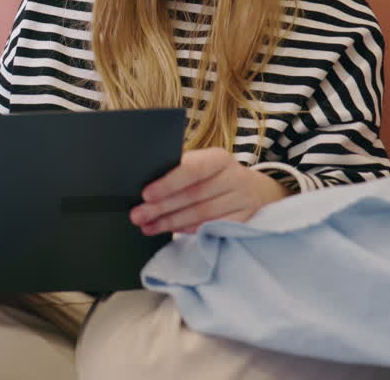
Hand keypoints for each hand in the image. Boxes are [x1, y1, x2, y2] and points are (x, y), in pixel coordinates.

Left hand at [129, 148, 289, 235]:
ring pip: (201, 214)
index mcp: (219, 158)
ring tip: (147, 226)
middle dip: (161, 207)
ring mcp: (243, 200)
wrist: (252, 189)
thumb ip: (179, 170)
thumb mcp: (201, 164)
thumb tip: (143, 182)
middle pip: (194, 195)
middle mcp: (235, 177)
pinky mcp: (245, 220)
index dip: (168, 183)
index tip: (145, 194)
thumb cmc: (213, 175)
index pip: (193, 169)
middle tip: (137, 215)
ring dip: (170, 222)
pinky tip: (171, 231)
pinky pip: (212, 227)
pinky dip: (189, 230)